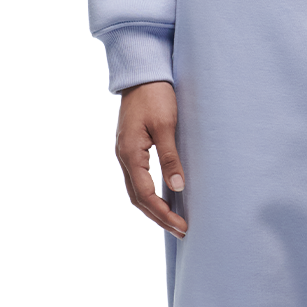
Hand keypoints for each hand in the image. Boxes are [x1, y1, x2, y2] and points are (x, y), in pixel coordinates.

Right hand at [115, 80, 186, 238]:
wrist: (142, 75)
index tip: (182, 225)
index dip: (163, 213)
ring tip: (174, 221)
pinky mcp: (131, 149)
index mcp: (130, 153)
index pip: (145, 194)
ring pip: (137, 191)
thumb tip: (177, 187)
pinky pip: (139, 179)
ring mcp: (125, 154)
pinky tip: (164, 198)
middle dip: (159, 217)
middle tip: (182, 231)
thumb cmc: (155, 96)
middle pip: (138, 198)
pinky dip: (150, 194)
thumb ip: (170, 157)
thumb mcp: (166, 126)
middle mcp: (124, 157)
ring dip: (154, 208)